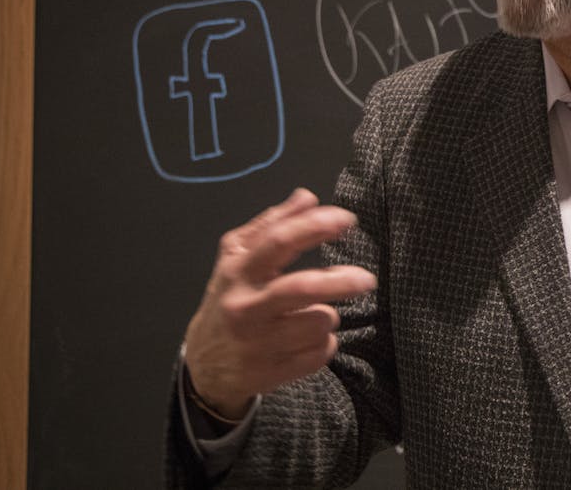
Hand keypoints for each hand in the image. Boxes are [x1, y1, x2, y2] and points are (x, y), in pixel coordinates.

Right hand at [182, 189, 377, 418]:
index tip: (348, 220)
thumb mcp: (237, 258)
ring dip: (328, 315)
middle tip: (367, 279)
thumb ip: (273, 224)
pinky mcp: (270, 373)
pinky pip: (319, 353)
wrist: (203, 365)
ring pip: (319, 322)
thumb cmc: (230, 299)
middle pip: (303, 288)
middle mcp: (245, 307)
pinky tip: (307, 340)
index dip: (316, 226)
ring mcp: (257, 343)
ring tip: (314, 314)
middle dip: (342, 281)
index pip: (279, 241)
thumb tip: (308, 197)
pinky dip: (324, 344)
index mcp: (239, 272)